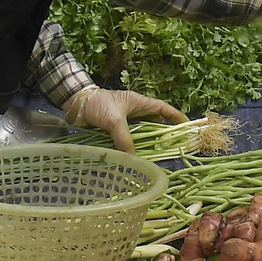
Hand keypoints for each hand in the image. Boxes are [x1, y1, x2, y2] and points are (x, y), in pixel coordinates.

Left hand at [63, 86, 188, 151]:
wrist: (76, 104)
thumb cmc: (98, 104)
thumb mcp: (113, 120)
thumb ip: (124, 138)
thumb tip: (133, 157)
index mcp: (139, 103)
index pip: (162, 109)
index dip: (174, 116)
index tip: (185, 125)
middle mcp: (134, 111)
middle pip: (153, 123)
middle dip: (162, 134)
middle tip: (170, 147)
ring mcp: (124, 120)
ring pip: (140, 132)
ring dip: (145, 142)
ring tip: (154, 155)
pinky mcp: (114, 127)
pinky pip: (127, 138)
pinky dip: (131, 146)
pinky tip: (134, 156)